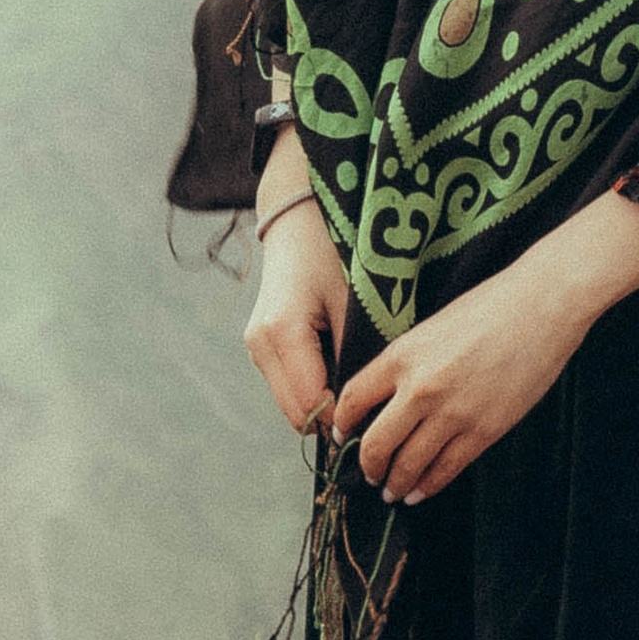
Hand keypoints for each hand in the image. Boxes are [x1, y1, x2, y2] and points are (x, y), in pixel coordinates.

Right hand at [243, 135, 352, 435]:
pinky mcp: (260, 347)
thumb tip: (368, 408)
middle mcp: (260, 345)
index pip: (312, 405)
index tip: (383, 416)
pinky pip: (289, 387)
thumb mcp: (357, 302)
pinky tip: (342, 371)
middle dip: (334, 419)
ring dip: (323, 405)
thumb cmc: (336, 252)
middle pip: (297, 414)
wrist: (300, 219)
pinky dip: (314, 390)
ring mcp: (255, 347)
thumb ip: (358, 355)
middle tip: (377, 409)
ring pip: (291, 404)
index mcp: (283, 332)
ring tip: (362, 387)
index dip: (347, 420)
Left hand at [331, 187, 638, 505]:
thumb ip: (408, 361)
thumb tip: (388, 397)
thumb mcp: (433, 326)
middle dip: (368, 467)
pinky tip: (421, 491)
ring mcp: (452, 413)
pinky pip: (446, 469)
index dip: (341, 425)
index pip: (353, 400)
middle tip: (368, 475)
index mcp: (402, 355)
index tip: (341, 437)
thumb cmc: (491, 306)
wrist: (542, 306)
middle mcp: (420, 388)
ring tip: (393, 491)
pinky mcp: (483, 431)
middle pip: (375, 444)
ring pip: (408, 465)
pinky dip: (429, 486)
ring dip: (396, 484)